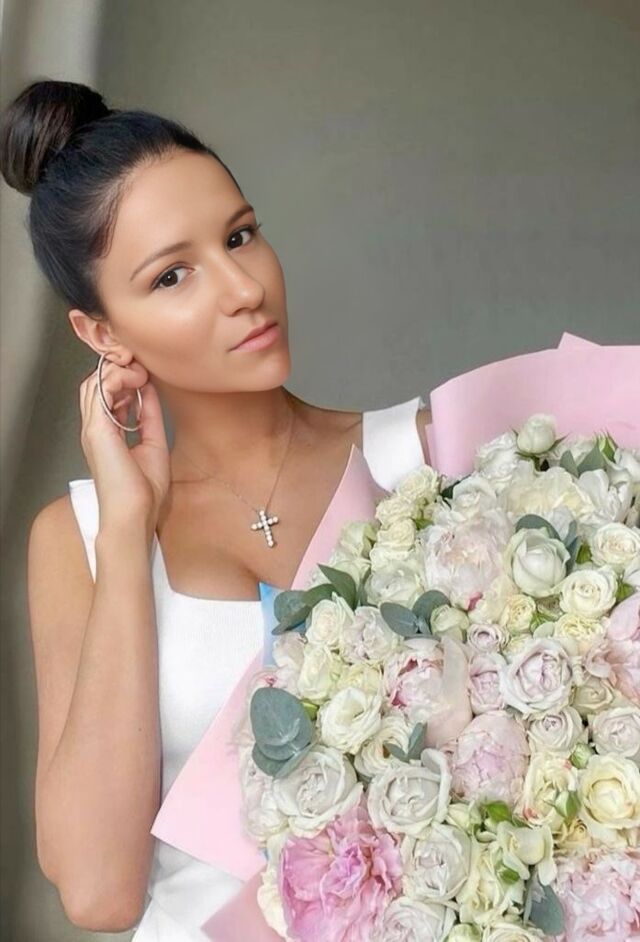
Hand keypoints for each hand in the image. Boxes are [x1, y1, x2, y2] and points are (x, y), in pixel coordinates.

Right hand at [78, 356, 169, 528]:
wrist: (135, 514)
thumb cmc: (143, 492)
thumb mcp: (153, 443)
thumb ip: (149, 416)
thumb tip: (149, 390)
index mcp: (106, 434)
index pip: (106, 394)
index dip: (124, 378)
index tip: (145, 375)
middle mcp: (95, 429)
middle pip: (96, 384)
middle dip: (118, 368)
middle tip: (142, 367)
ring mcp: (93, 428)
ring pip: (95, 382)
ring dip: (118, 370)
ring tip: (140, 372)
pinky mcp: (97, 429)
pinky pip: (100, 390)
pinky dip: (118, 378)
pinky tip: (136, 379)